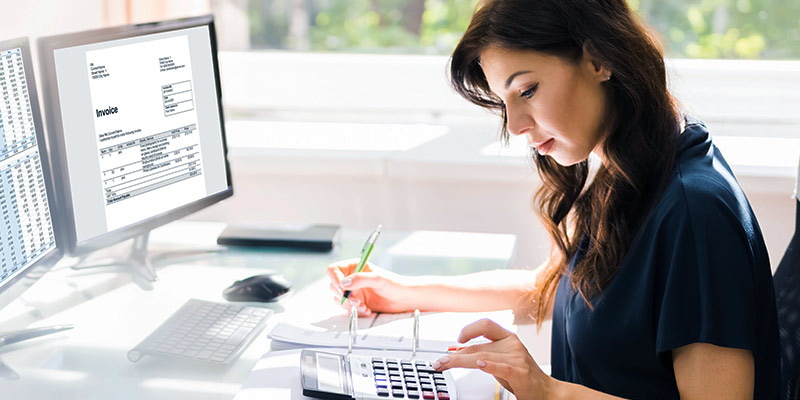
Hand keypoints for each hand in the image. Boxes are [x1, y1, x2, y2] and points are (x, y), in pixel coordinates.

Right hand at [326, 259, 413, 316]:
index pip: (334, 270)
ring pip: (339, 299)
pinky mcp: (356, 303)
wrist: (403, 299)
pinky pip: (347, 309)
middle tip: (356, 300)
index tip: (342, 287)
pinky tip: (367, 310)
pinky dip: (355, 311)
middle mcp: (351, 279)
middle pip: (334, 286)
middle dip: (344, 295)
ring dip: (349, 305)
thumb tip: (344, 283)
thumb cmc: (394, 284)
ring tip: (363, 306)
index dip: (335, 278)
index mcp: (354, 267)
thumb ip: (360, 279)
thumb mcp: (377, 278)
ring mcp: (353, 292)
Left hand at [432, 318, 556, 399]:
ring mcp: (517, 358)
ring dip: (460, 361)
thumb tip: (459, 352)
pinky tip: (479, 365)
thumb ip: (485, 354)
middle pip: (478, 346)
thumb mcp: (502, 361)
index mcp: (508, 338)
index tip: (457, 339)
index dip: (469, 329)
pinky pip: (501, 367)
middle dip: (455, 354)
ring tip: (447, 364)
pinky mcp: (520, 373)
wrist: (546, 391)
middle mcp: (512, 345)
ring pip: (482, 356)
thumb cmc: (523, 376)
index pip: (486, 325)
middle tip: (440, 361)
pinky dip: (489, 366)